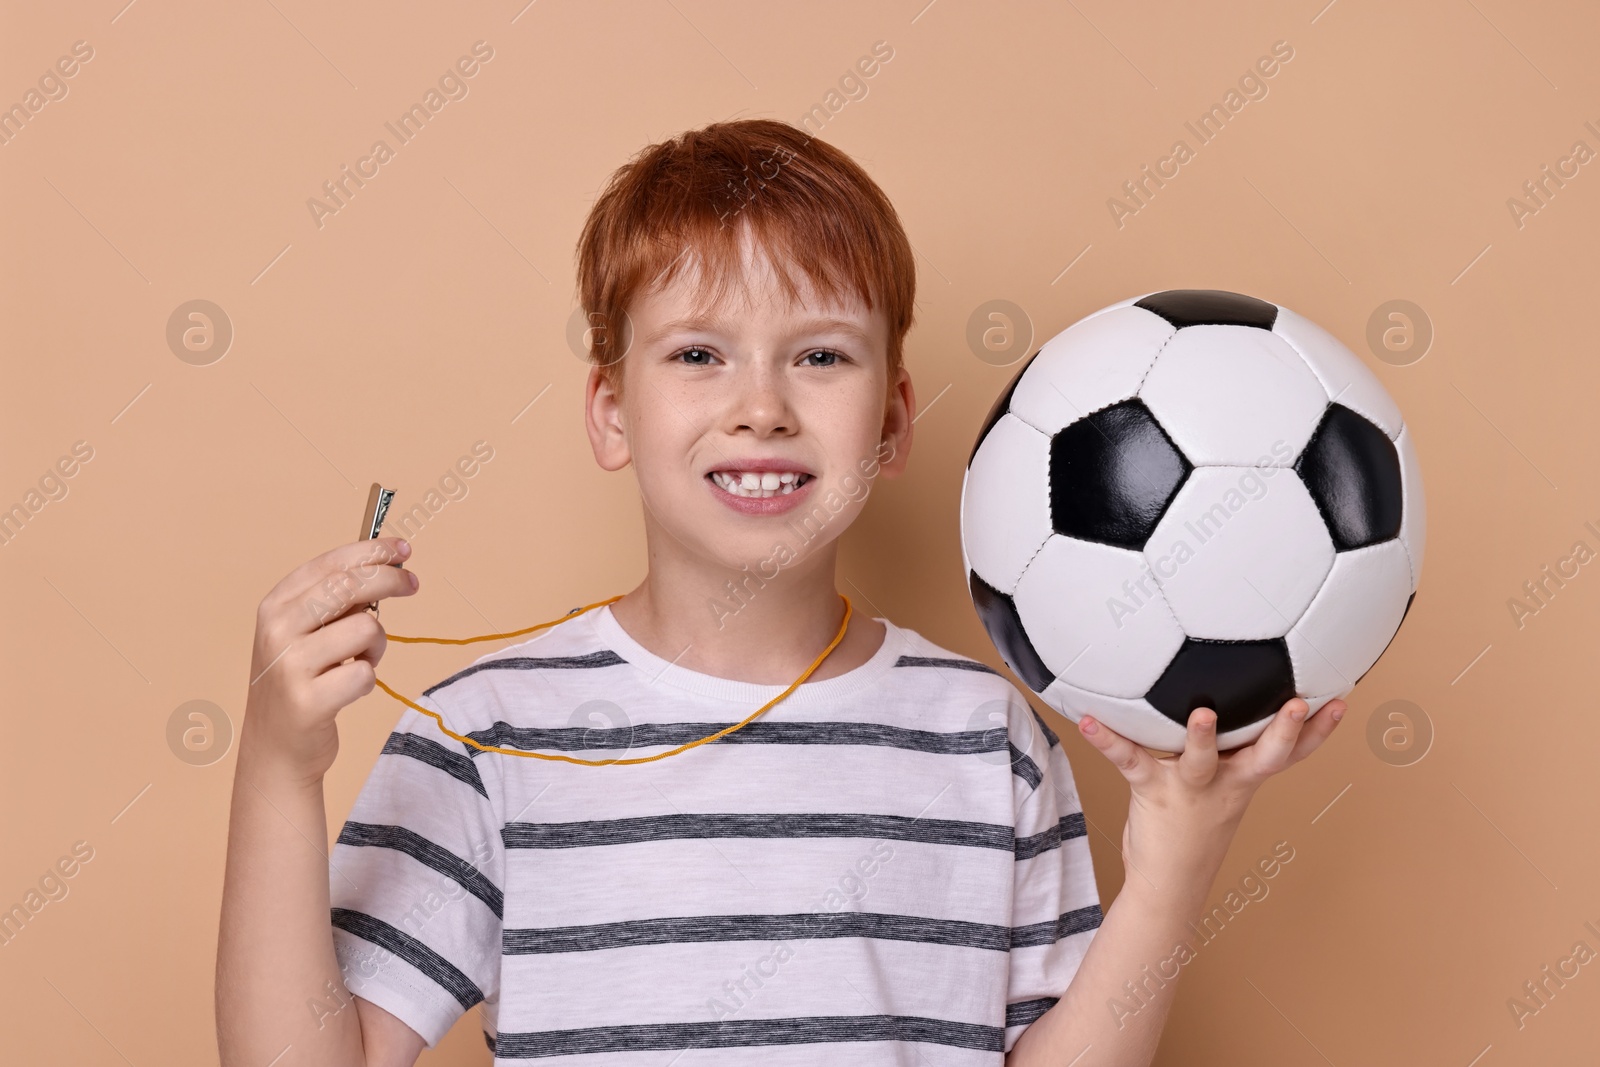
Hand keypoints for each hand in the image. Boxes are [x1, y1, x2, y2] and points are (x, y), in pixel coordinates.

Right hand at [240, 536, 418, 783]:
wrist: (276, 748)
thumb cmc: (300, 682)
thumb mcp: (303, 632)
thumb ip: (334, 602)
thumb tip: (388, 566)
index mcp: (275, 605)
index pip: (330, 564)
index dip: (371, 551)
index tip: (403, 550)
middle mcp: (277, 630)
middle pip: (348, 586)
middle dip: (390, 580)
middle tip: (413, 585)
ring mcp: (289, 666)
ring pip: (365, 629)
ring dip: (376, 646)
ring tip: (359, 662)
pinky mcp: (307, 701)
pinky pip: (365, 674)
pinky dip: (367, 680)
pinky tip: (348, 689)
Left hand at [1075, 696, 1346, 903]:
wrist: (1168, 884)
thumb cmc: (1193, 829)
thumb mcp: (1224, 789)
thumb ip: (1231, 753)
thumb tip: (1225, 707)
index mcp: (1243, 779)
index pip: (1290, 754)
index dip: (1318, 731)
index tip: (1342, 699)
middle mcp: (1224, 782)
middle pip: (1264, 757)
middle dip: (1285, 731)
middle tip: (1298, 702)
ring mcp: (1189, 788)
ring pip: (1201, 760)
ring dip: (1203, 737)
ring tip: (1203, 713)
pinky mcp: (1151, 790)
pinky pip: (1129, 760)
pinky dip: (1107, 740)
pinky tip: (1088, 721)